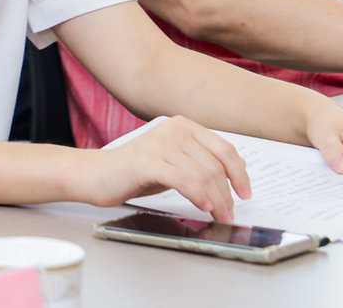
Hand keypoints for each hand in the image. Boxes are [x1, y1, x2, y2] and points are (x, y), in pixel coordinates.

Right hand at [66, 116, 249, 221]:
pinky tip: (203, 207)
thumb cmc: (135, 171)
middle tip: (230, 213)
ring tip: (218, 215)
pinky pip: (183, 179)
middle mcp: (174, 130)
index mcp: (184, 126)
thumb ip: (199, 162)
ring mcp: (161, 143)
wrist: (96, 174)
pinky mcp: (148, 161)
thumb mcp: (174, 162)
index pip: (224, 148)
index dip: (240, 173)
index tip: (246, 193)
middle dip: (227, 193)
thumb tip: (233, 175)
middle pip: (215, 165)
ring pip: (203, 174)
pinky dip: (198, 195)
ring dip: (216, 200)